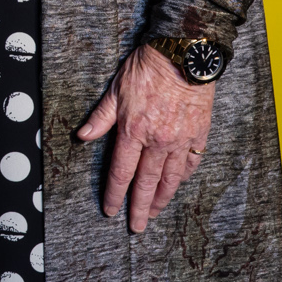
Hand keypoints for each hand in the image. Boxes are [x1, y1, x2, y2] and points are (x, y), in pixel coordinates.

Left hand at [76, 43, 215, 232]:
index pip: (121, 172)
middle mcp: (158, 141)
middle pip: (147, 183)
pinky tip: (177, 186)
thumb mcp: (115, 90)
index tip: (111, 210)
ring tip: (155, 213)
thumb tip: (82, 136)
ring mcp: (181, 140)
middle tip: (136, 226)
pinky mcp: (199, 135)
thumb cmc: (146, 68)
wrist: (183, 55)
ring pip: (171, 179)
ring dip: (162, 199)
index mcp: (133, 131)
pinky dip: (183, 178)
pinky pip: (191, 164)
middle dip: (139, 207)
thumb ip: (100, 117)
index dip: (114, 194)